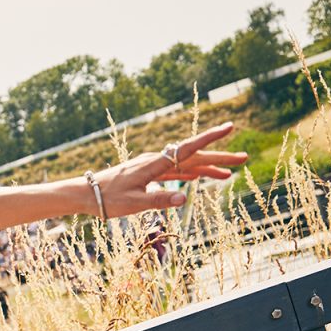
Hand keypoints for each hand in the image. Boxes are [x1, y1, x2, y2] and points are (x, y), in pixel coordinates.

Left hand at [93, 122, 249, 216]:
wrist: (86, 194)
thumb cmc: (108, 199)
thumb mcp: (133, 204)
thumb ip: (159, 201)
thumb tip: (184, 199)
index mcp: (154, 164)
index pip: (187, 149)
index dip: (209, 139)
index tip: (229, 126)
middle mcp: (156, 161)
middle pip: (193, 157)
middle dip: (219, 157)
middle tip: (243, 157)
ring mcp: (153, 167)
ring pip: (187, 165)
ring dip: (208, 168)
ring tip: (230, 172)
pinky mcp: (150, 174)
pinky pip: (176, 172)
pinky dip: (192, 174)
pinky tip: (204, 178)